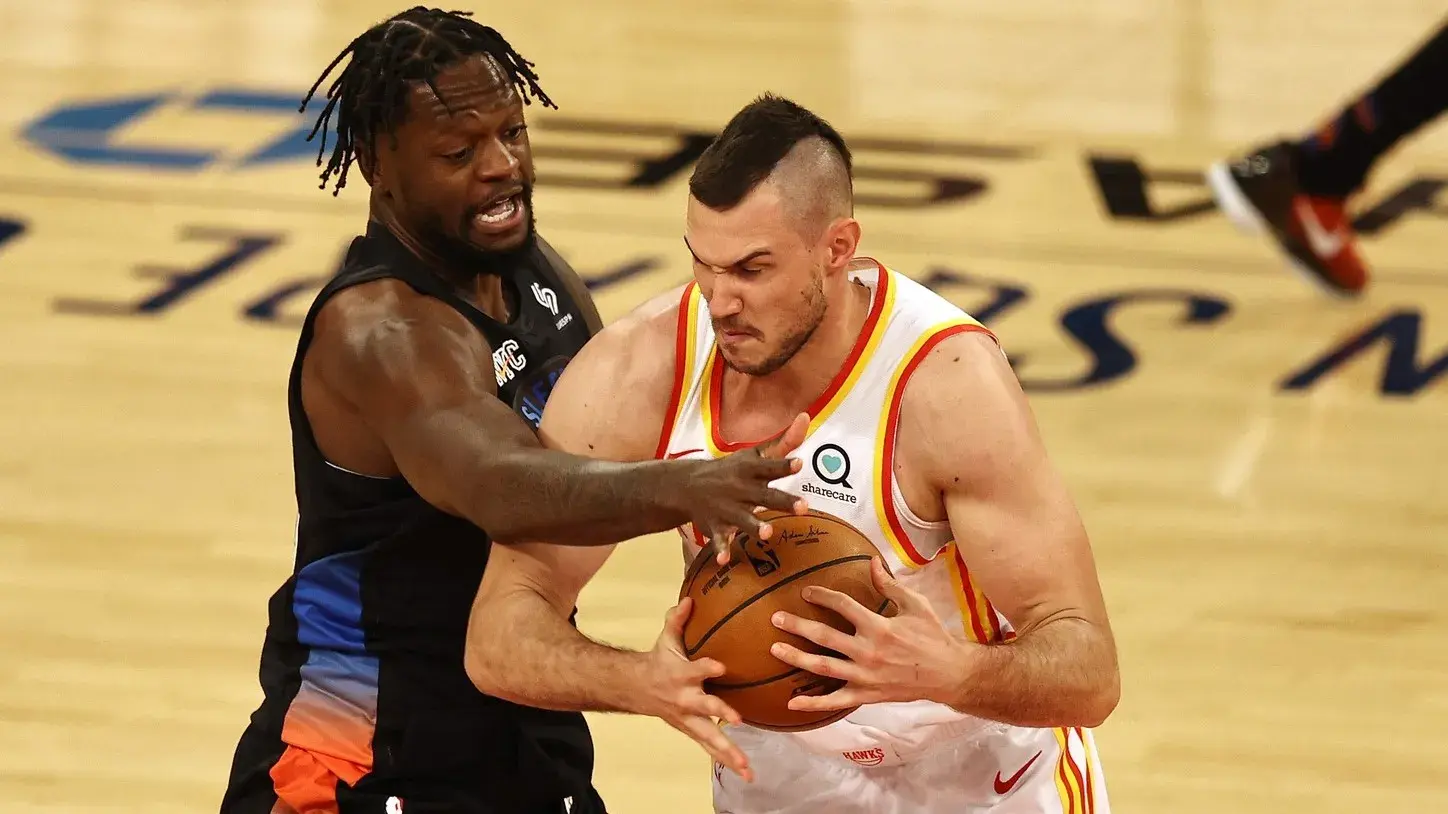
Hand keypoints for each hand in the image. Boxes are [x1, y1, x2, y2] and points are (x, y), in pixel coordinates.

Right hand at [637, 598, 754, 782]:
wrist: (635, 688)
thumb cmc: (658, 660)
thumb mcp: (666, 638)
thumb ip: (678, 619)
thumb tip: (691, 598)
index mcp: (681, 675)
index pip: (696, 669)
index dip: (707, 667)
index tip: (720, 666)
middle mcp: (685, 699)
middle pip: (705, 708)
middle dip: (721, 714)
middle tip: (737, 720)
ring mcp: (688, 719)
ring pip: (709, 737)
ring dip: (729, 752)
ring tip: (747, 767)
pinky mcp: (691, 730)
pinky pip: (710, 747)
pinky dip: (727, 761)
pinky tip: (745, 773)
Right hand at [677, 412, 810, 563]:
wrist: (687, 485)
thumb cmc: (731, 470)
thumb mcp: (754, 455)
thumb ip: (783, 442)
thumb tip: (805, 418)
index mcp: (751, 470)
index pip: (771, 466)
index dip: (784, 465)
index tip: (799, 463)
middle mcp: (740, 489)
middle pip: (765, 496)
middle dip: (783, 501)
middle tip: (803, 507)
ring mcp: (727, 508)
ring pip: (743, 519)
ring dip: (754, 526)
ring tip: (767, 533)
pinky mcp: (716, 526)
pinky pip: (718, 539)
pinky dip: (720, 549)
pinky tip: (724, 560)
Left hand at [768, 558, 968, 711]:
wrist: (948, 674)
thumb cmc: (933, 636)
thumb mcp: (915, 604)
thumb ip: (890, 585)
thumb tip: (872, 561)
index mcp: (878, 626)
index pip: (842, 606)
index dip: (822, 596)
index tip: (807, 592)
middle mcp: (867, 651)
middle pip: (824, 636)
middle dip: (797, 626)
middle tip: (776, 618)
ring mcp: (865, 676)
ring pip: (823, 667)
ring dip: (796, 658)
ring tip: (775, 650)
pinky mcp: (866, 695)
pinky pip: (835, 701)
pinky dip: (813, 703)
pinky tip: (792, 703)